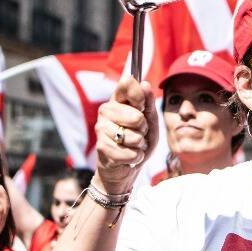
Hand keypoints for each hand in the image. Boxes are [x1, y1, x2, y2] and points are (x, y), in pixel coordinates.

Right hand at [93, 76, 155, 195]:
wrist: (127, 167)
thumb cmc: (139, 140)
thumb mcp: (150, 121)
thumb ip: (149, 104)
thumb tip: (144, 84)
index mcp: (118, 99)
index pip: (126, 84)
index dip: (139, 95)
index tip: (142, 106)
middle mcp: (106, 110)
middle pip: (136, 117)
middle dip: (144, 129)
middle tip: (138, 132)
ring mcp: (101, 128)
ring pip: (134, 137)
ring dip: (139, 145)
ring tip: (132, 145)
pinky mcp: (101, 147)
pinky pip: (130, 153)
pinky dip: (135, 157)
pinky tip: (128, 156)